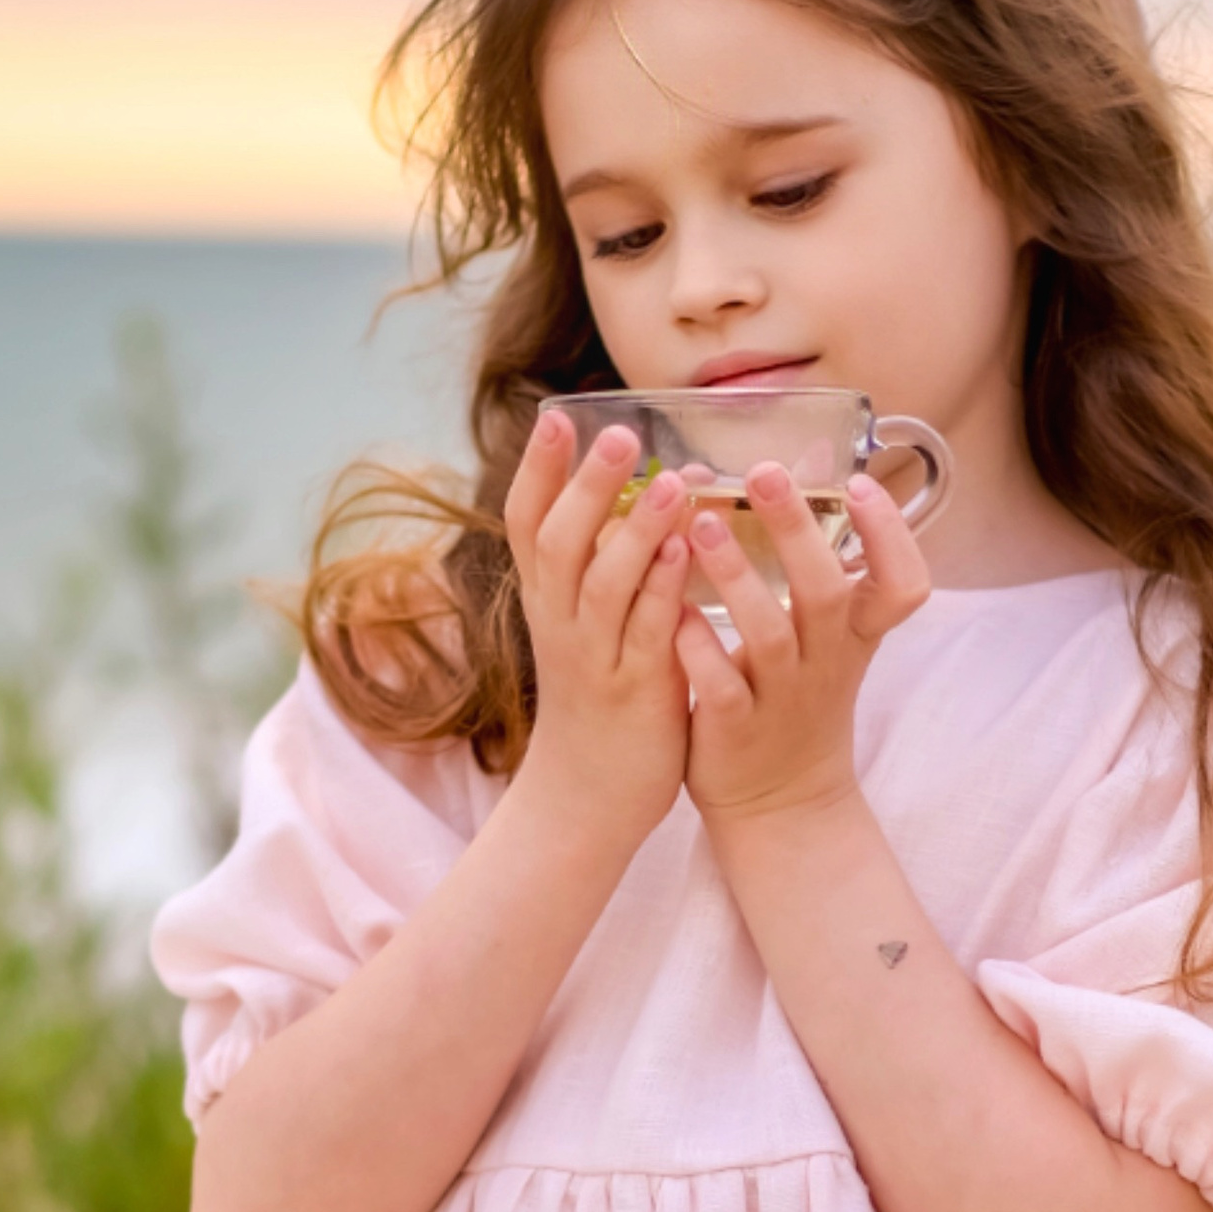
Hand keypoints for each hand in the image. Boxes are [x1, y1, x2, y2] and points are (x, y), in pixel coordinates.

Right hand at [504, 410, 692, 842]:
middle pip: (560, 540)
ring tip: (672, 482)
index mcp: (546, 599)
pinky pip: (646, 633)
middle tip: (619, 433)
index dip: (538, 469)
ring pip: (603, 583)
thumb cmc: (597, 697)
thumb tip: (649, 487)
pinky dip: (663, 590)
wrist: (585, 796)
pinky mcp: (634, 691)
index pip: (527, 522)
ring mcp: (593, 656)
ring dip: (636, 530)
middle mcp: (559, 621)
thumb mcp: (583, 624)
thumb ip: (603, 562)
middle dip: (588, 485)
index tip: (556, 414)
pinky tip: (685, 553)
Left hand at [677, 466, 928, 823]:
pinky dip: (699, 650)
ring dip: (736, 579)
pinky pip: (722, 688)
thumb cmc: (796, 700)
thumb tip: (814, 473)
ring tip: (699, 526)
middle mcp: (826, 663)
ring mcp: (783, 699)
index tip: (859, 484)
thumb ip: (822, 570)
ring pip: (769, 636)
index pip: (904, 584)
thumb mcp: (828, 641)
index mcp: (854, 636)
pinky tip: (672, 611)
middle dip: (797, 530)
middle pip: (828, 592)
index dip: (891, 535)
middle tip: (762, 473)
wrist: (782, 805)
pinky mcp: (737, 731)